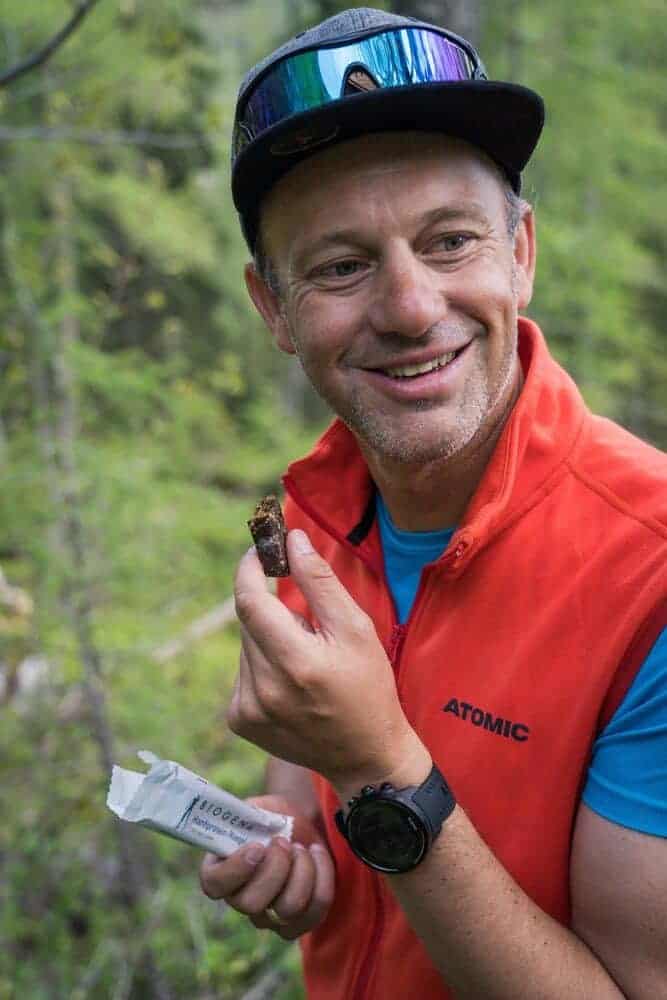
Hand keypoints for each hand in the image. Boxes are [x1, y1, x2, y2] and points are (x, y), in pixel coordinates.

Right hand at [199, 795, 334, 939]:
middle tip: (284, 841)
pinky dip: (322, 877)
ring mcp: (270, 917)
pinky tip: (317, 853)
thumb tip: (250, 818)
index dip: (235, 869)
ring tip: (302, 848)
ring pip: (287, 909)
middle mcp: (241, 899)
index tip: (258, 846)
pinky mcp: (300, 922)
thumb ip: (249, 814)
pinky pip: (315, 911)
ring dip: (302, 870)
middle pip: (251, 904)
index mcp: (222, 870)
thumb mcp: (258, 808)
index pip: (215, 885)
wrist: (301, 825)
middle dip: (275, 868)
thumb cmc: (273, 817)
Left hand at [229, 529, 428, 799]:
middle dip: (271, 608)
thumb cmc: (369, 688)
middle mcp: (264, 689)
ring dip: (269, 639)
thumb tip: (292, 539)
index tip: (259, 551)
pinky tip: (292, 683)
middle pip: (249, 621)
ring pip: (246, 646)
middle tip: (307, 622)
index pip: (250, 602)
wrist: (366, 757)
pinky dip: (263, 665)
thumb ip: (321, 582)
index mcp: (296, 663)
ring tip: (306, 662)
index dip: (249, 570)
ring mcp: (248, 710)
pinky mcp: (240, 721)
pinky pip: (243, 672)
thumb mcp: (357, 630)